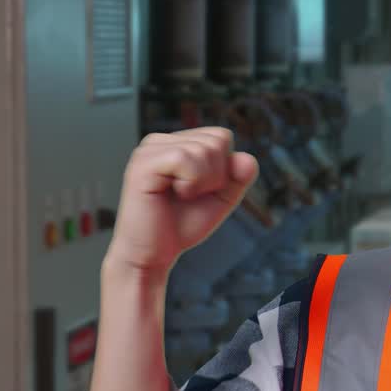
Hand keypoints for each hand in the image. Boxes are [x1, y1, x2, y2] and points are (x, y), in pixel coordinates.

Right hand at [106, 127, 258, 274]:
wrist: (153, 254)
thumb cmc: (180, 225)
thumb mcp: (221, 199)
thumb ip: (238, 178)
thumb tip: (247, 158)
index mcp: (177, 143)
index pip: (222, 136)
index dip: (224, 169)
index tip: (201, 190)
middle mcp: (161, 141)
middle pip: (217, 139)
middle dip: (216, 175)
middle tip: (190, 195)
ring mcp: (149, 150)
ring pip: (204, 149)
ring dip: (203, 182)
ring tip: (181, 196)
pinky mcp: (143, 165)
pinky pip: (184, 158)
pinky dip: (190, 183)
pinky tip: (175, 194)